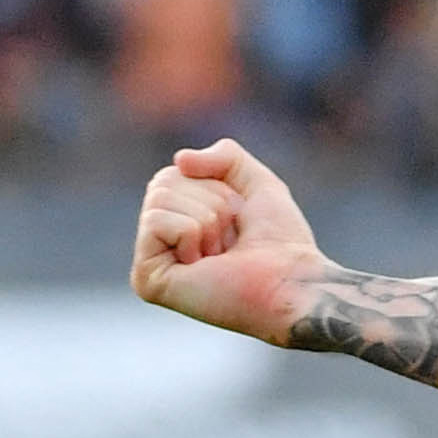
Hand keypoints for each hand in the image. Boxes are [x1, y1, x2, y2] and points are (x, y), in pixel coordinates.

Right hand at [132, 139, 323, 343]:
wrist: (291, 282)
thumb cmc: (280, 241)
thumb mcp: (255, 182)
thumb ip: (224, 155)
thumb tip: (179, 159)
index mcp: (180, 223)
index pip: (174, 172)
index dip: (215, 186)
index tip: (237, 220)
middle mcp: (160, 245)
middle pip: (163, 182)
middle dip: (211, 201)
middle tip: (230, 239)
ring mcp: (150, 264)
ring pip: (159, 199)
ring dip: (206, 219)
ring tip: (221, 254)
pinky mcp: (147, 279)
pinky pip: (156, 221)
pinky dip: (191, 233)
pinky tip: (205, 265)